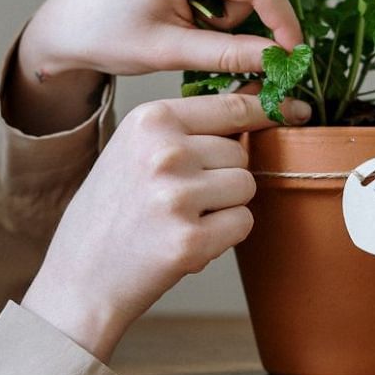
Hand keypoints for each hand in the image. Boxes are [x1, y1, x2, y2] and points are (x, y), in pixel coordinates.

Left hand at [7, 0, 302, 134]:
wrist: (67, 22)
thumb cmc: (107, 36)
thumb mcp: (170, 52)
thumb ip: (230, 54)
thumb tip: (282, 58)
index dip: (282, 19)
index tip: (294, 53)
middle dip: (243, 15)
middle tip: (206, 40)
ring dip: (228, 5)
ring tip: (188, 24)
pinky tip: (185, 6)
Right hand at [20, 90, 308, 361]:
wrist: (80, 276)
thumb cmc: (110, 211)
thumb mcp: (133, 150)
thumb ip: (186, 127)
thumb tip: (255, 98)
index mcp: (148, 120)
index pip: (230, 107)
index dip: (265, 112)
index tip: (294, 111)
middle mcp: (164, 152)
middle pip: (239, 153)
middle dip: (223, 176)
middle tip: (180, 197)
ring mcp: (177, 196)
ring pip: (246, 187)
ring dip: (225, 206)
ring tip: (181, 219)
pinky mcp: (191, 240)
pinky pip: (243, 224)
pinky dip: (223, 236)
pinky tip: (185, 241)